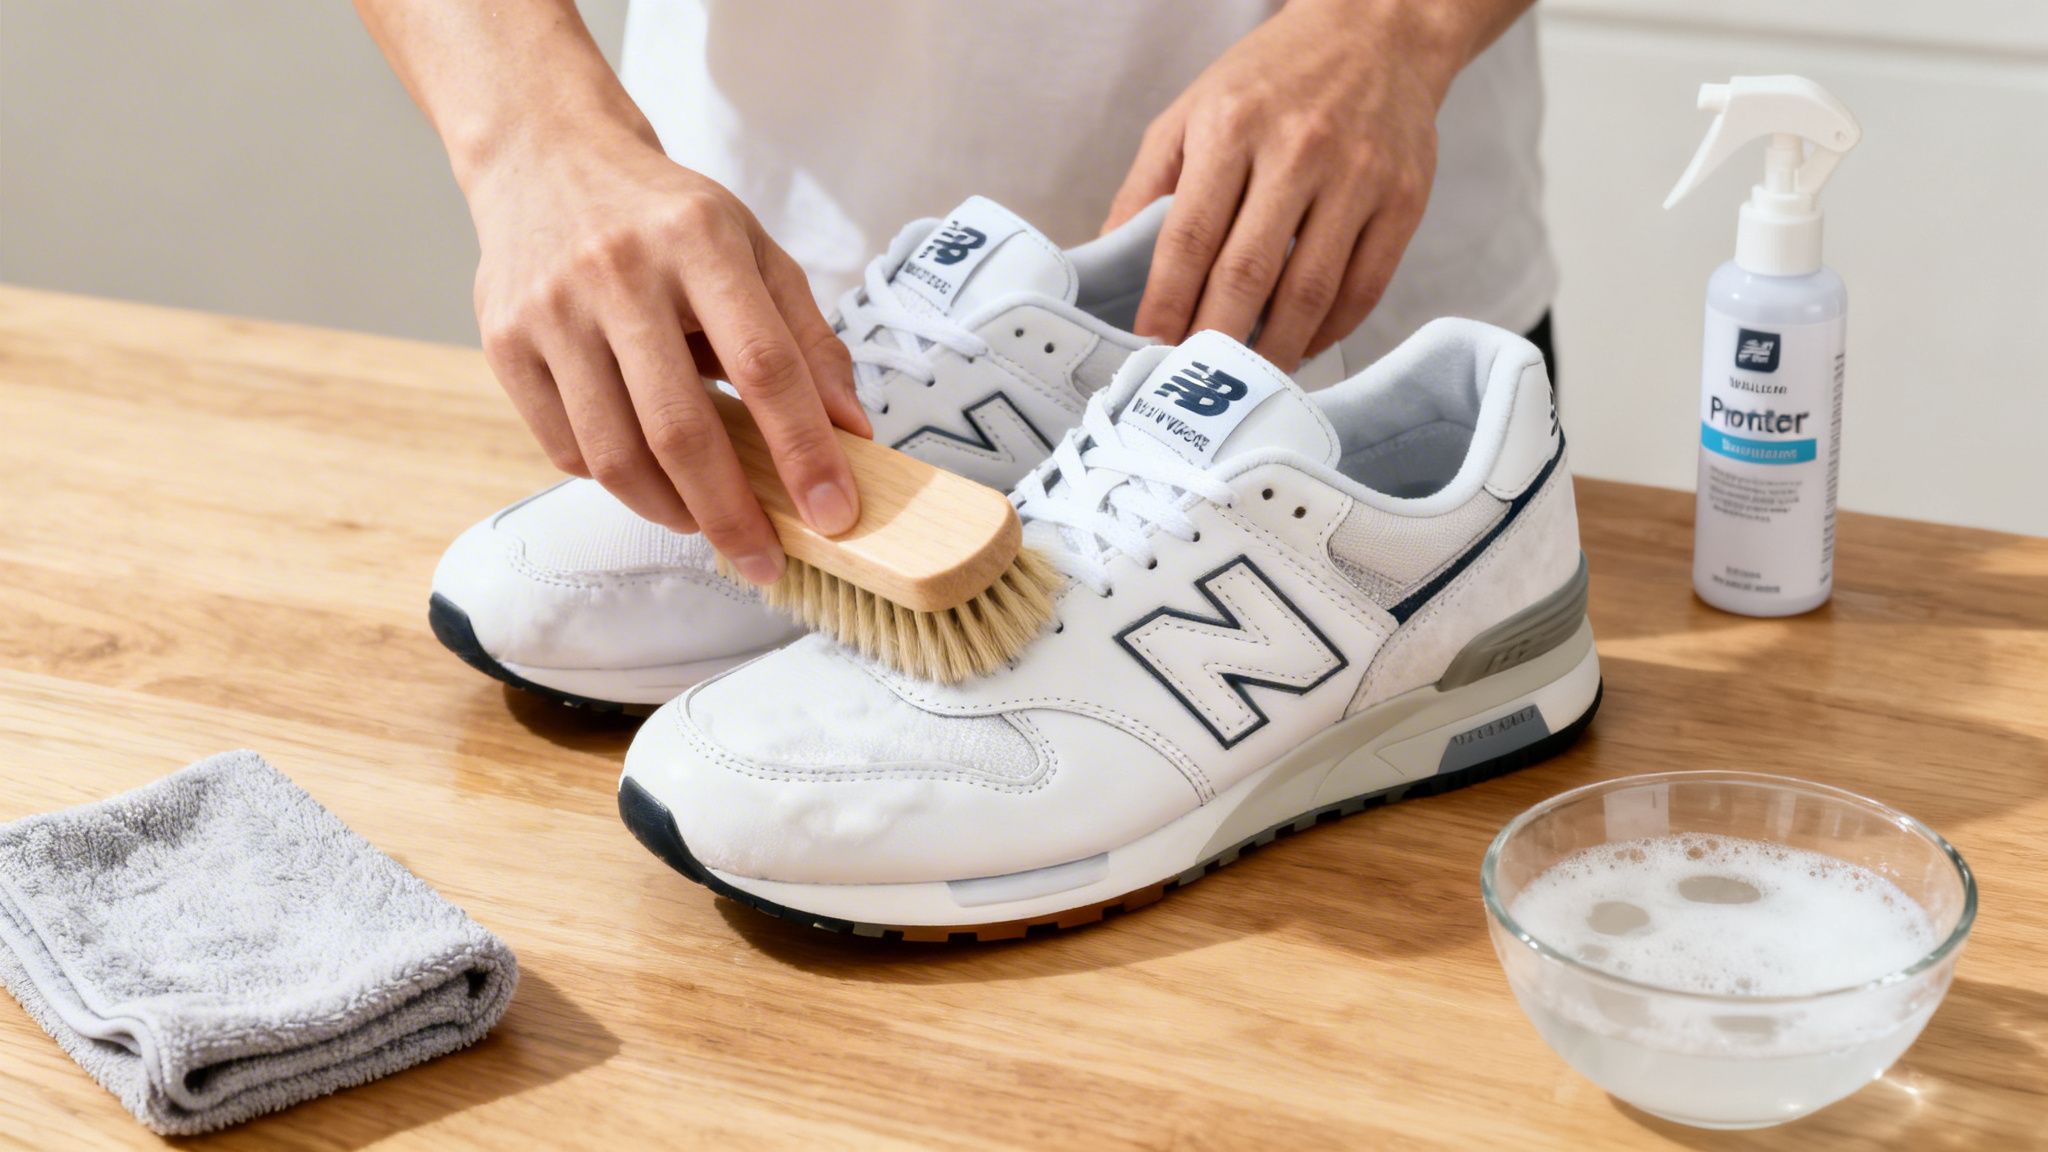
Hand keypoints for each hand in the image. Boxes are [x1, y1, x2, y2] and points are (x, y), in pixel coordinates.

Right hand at [466, 124, 869, 584]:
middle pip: (682, 429)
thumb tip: (853, 434)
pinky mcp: (503, 342)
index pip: (765, 366)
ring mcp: (552, 310)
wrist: (548, 157)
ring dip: (671, 511)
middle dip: (732, 514)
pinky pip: (566, 447)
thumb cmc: (667, 219)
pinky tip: (648, 477)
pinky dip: (615, 482)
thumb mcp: (755, 252)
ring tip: (707, 524)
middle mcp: (618, 272)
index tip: (834, 513)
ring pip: (615, 454)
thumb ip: (809, 341)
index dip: (804, 450)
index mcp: (699, 240)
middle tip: (765, 560)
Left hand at [1104, 0, 1475, 370]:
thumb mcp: (1191, 111)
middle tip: (1197, 384)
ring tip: (1248, 380)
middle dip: (1215, 339)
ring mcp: (1358, 177)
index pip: (1190, 237)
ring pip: (1310, 292)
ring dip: (1275, 350)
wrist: (1378, 31)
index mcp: (1232, 128)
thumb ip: (1146, 185)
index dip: (1167, 303)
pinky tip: (1303, 345)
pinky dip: (1331, 331)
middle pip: (1247, 273)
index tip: (1149, 349)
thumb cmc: (1273, 77)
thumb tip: (1107, 259)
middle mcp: (1297, 151)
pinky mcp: (1404, 199)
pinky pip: (1364, 287)